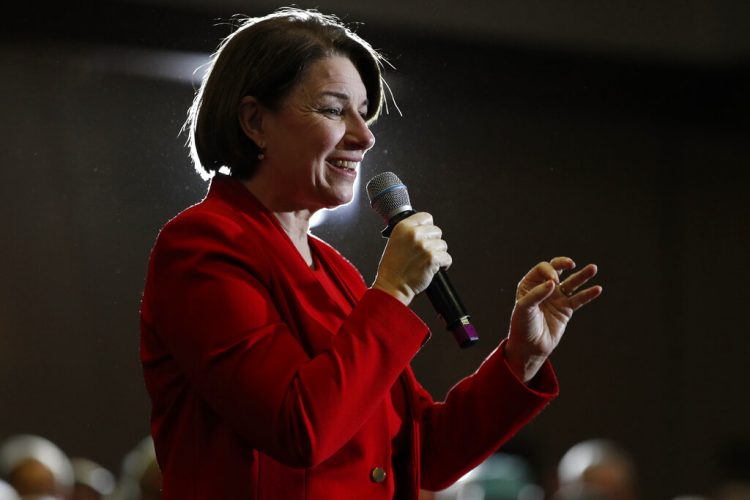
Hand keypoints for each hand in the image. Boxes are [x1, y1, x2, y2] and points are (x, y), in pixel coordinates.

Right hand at [372, 212, 451, 305]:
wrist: (392, 285)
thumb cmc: (393, 267)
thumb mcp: (396, 241)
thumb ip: (410, 232)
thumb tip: (426, 228)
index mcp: (403, 227)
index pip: (426, 217)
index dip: (428, 227)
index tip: (426, 236)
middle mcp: (413, 234)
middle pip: (437, 231)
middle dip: (434, 242)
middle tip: (425, 252)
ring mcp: (423, 246)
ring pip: (443, 245)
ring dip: (438, 254)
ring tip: (427, 262)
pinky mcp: (432, 258)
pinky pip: (447, 258)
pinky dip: (443, 264)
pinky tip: (433, 268)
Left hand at [505, 256, 601, 381]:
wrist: (530, 347)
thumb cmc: (522, 326)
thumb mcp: (524, 308)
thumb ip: (537, 294)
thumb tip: (553, 282)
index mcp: (529, 284)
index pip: (542, 269)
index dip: (549, 272)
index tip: (552, 283)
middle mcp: (544, 288)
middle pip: (556, 269)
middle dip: (563, 263)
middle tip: (571, 264)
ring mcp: (556, 298)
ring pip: (571, 283)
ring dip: (582, 275)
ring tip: (593, 268)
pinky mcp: (566, 309)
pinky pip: (579, 299)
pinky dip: (588, 294)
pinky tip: (597, 289)